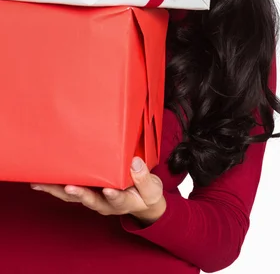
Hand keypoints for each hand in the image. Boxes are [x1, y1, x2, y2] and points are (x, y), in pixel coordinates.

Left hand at [30, 157, 166, 224]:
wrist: (142, 204)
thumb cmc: (147, 194)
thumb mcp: (152, 189)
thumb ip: (144, 178)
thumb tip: (134, 162)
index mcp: (123, 202)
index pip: (118, 199)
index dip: (113, 195)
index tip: (110, 189)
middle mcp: (104, 202)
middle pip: (88, 199)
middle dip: (77, 194)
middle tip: (68, 188)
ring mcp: (95, 198)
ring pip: (74, 196)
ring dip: (58, 191)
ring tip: (42, 184)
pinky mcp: (89, 190)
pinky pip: (70, 190)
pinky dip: (57, 186)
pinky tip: (43, 180)